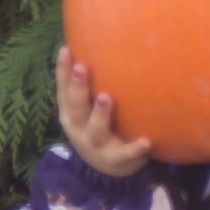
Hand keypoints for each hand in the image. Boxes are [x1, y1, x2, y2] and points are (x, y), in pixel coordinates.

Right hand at [55, 47, 154, 178]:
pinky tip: (146, 142)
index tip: (66, 49)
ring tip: (107, 98)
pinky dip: (135, 149)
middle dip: (78, 87)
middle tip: (83, 67)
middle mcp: (78, 128)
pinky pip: (125, 154)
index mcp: (70, 113)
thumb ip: (87, 83)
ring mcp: (96, 145)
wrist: (105, 170)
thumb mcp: (85, 107)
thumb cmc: (95, 125)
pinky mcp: (116, 159)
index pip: (63, 89)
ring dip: (100, 114)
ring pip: (96, 130)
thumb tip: (94, 39)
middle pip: (75, 107)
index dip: (62, 71)